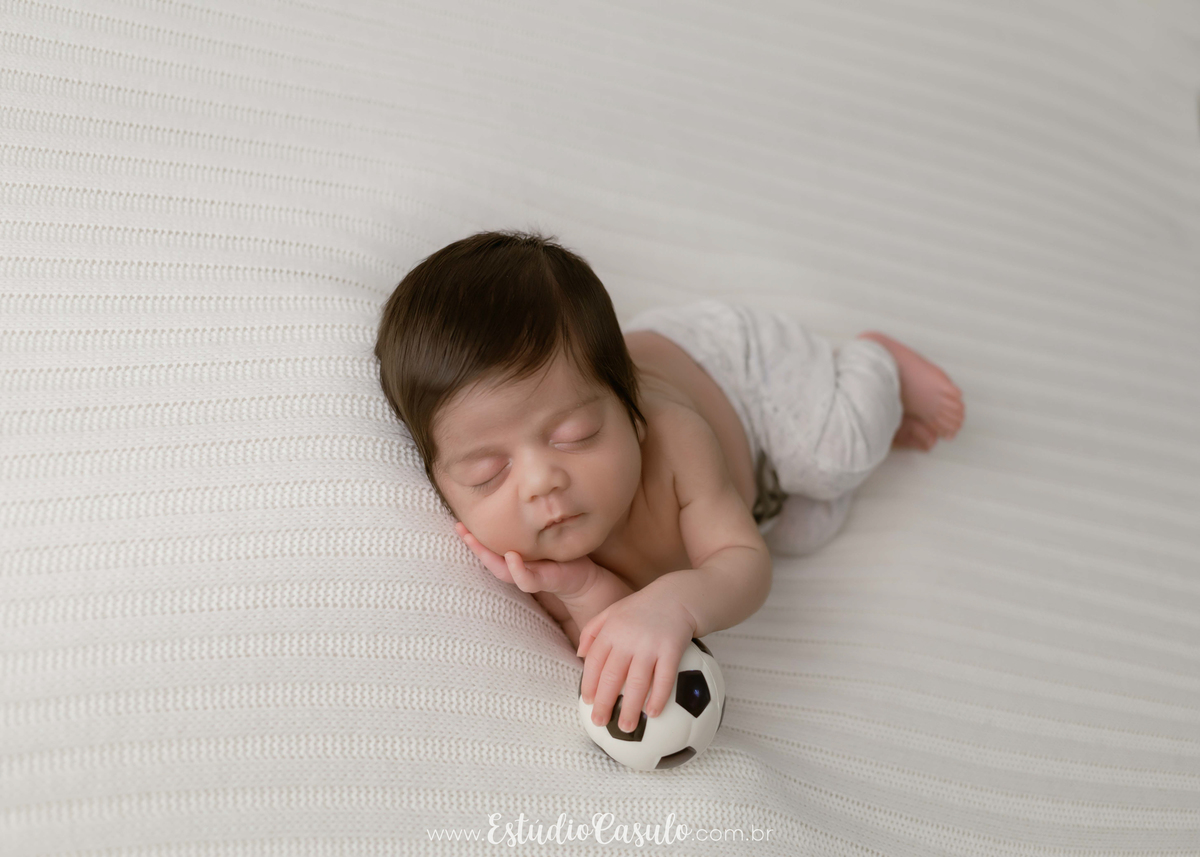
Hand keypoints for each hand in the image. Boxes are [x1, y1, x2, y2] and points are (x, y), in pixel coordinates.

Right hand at [454, 521, 592, 597]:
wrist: (584, 578)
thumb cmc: (561, 555)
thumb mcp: (546, 537)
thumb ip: (533, 525)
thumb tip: (522, 495)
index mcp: (514, 557)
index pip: (489, 546)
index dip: (473, 535)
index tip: (457, 520)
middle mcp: (517, 568)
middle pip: (489, 558)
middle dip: (472, 543)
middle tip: (458, 527)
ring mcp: (527, 576)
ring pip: (501, 570)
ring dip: (486, 556)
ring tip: (472, 539)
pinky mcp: (543, 581)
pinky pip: (526, 579)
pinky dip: (517, 570)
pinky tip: (511, 556)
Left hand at [577, 588, 696, 732]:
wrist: (678, 595)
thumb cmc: (643, 607)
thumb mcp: (613, 610)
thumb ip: (593, 630)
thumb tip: (579, 655)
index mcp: (611, 630)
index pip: (595, 662)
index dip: (589, 683)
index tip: (588, 702)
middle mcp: (628, 638)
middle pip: (613, 676)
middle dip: (605, 702)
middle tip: (600, 723)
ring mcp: (650, 644)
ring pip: (637, 682)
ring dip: (631, 708)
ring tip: (627, 728)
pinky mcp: (672, 648)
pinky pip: (665, 678)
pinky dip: (659, 697)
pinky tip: (654, 713)